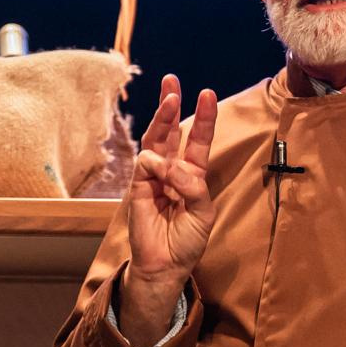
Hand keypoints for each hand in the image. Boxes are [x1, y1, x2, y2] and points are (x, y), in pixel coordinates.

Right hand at [122, 74, 217, 330]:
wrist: (165, 265)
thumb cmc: (187, 241)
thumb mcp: (203, 212)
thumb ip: (193, 186)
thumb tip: (172, 165)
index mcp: (194, 175)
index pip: (198, 140)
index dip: (204, 117)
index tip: (207, 93)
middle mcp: (173, 171)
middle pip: (172, 131)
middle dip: (171, 105)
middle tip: (171, 81)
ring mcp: (154, 177)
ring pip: (156, 140)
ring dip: (162, 118)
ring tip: (170, 98)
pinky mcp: (138, 186)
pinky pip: (145, 164)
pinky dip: (156, 162)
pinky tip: (162, 167)